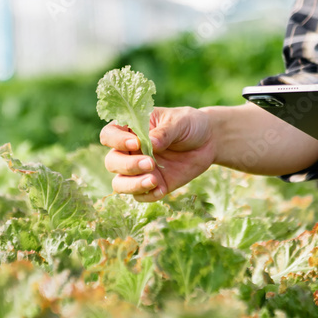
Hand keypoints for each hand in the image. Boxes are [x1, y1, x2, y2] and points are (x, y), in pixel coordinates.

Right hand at [100, 106, 216, 201]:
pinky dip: (148, 195)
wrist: (208, 142)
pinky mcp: (152, 184)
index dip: (117, 141)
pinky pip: (140, 196)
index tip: (136, 143)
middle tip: (150, 163)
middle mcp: (129, 151)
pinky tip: (162, 189)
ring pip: (120, 183)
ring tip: (154, 180)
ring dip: (132, 185)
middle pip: (112, 162)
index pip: (109, 135)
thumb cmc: (189, 124)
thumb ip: (165, 131)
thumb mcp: (179, 121)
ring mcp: (138, 170)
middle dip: (127, 165)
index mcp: (130, 129)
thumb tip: (152, 143)